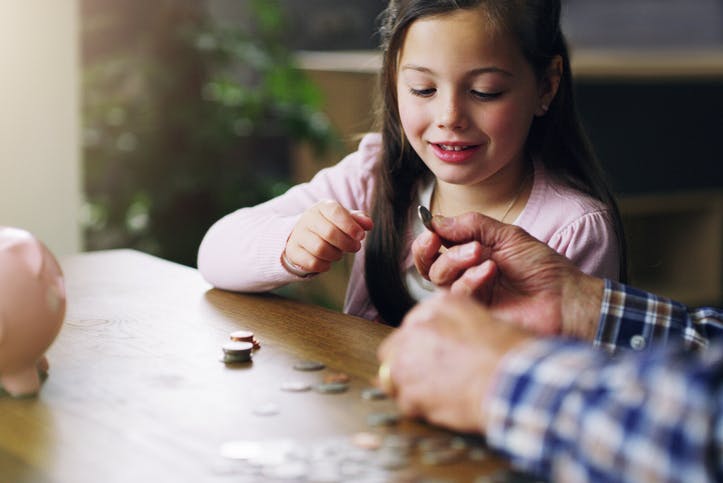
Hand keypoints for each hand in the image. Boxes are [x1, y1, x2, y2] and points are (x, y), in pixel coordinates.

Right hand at [283, 200, 372, 274]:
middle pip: (329, 233)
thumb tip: (368, 224)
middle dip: (347, 243)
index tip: (361, 236)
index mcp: (322, 207)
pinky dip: (324, 265)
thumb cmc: (330, 225)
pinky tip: (327, 262)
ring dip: (336, 255)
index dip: (350, 225)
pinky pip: (312, 262)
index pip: (336, 212)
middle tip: (355, 247)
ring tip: (339, 254)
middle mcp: (308, 218)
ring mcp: (298, 235)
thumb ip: (358, 220)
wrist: (303, 235)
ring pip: (320, 249)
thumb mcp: (345, 219)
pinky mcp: (293, 251)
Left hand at [377, 292, 530, 432]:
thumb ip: (458, 324)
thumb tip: (450, 340)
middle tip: (429, 379)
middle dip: (407, 365)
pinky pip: (405, 402)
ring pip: (394, 377)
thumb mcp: (487, 320)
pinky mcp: (410, 389)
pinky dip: (420, 409)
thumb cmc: (513, 354)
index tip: (431, 357)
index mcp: (440, 305)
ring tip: (439, 396)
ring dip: (412, 388)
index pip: (414, 324)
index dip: (421, 345)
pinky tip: (443, 408)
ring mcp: (410, 358)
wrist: (516, 381)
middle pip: (394, 350)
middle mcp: (419, 327)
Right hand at [411, 212, 602, 338]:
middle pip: (430, 267)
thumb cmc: (542, 267)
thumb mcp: (507, 236)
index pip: (436, 249)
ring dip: (454, 261)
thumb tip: (436, 221)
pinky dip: (469, 280)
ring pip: (440, 281)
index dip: (427, 239)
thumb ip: (471, 225)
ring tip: (479, 253)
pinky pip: (458, 297)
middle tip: (437, 240)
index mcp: (472, 256)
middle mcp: (466, 277)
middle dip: (428, 251)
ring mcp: (471, 297)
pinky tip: (489, 272)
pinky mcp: (475, 315)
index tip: (430, 231)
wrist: (565, 297)